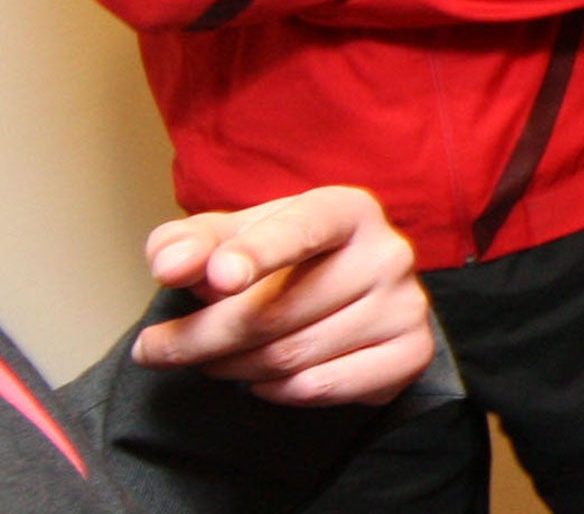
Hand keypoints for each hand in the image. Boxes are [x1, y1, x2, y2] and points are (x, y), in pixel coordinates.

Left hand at [133, 185, 433, 406]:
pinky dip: (277, 392)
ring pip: (291, 357)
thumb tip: (171, 266)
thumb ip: (186, 243)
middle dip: (201, 337)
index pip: (301, 230)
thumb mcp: (231, 239)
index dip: (258, 253)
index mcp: (348, 209)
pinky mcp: (410, 353)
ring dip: (233, 368)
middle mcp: (388, 252)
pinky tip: (263, 378)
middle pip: (275, 311)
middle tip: (156, 350)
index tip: (218, 277)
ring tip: (214, 360)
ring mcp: (407, 304)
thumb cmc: (280, 261)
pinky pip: (322, 387)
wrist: (349, 296)